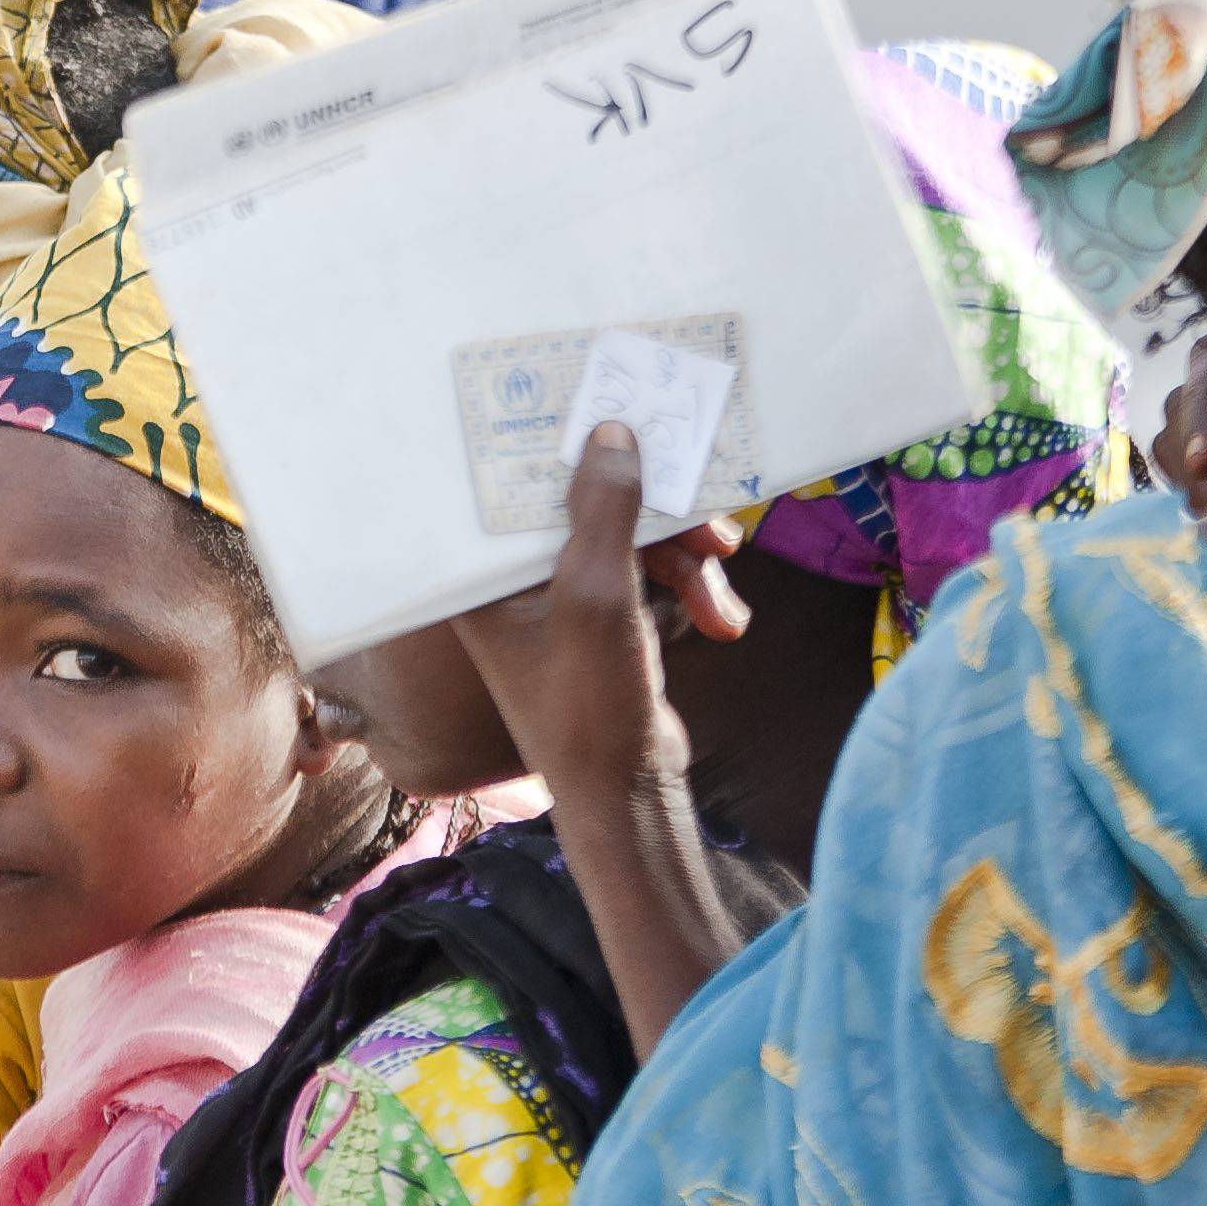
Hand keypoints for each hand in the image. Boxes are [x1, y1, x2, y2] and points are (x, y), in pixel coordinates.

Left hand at [455, 424, 697, 801]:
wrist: (631, 797)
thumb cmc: (590, 706)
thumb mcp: (597, 596)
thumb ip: (603, 511)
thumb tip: (609, 433)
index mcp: (481, 575)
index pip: (514, 485)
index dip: (563, 446)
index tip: (610, 408)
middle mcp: (510, 582)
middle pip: (587, 505)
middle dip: (658, 516)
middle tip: (712, 525)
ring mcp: (560, 601)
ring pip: (630, 536)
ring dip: (685, 556)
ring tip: (722, 586)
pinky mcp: (603, 619)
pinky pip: (649, 571)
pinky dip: (691, 587)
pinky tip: (725, 620)